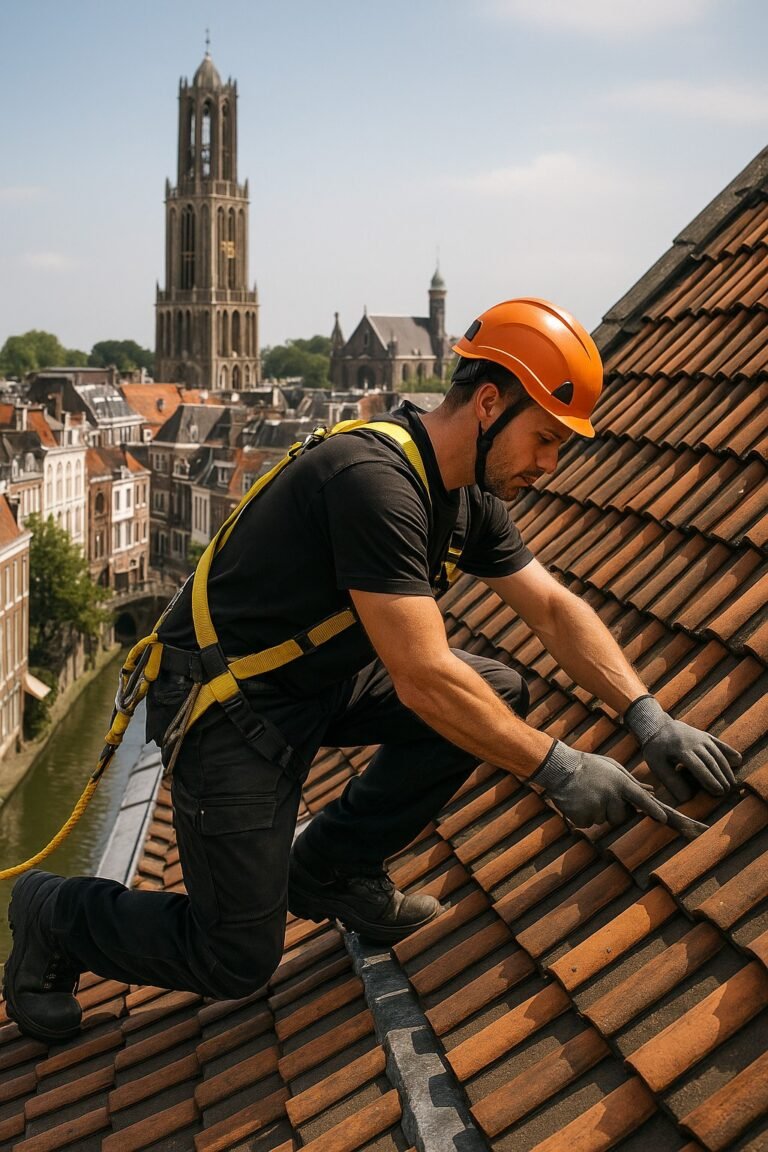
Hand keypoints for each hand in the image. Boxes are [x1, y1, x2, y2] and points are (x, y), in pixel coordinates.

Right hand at [531, 739, 668, 828]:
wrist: (559, 768)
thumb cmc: (588, 766)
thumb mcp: (612, 767)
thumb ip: (632, 781)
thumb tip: (652, 791)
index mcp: (619, 782)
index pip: (641, 799)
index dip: (653, 810)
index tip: (664, 819)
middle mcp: (610, 795)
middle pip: (620, 817)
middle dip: (613, 811)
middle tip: (601, 795)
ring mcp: (595, 807)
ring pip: (603, 820)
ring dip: (597, 812)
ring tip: (586, 795)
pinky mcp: (582, 817)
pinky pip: (589, 824)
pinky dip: (584, 816)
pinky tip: (578, 802)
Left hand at [625, 696, 740, 801]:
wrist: (658, 726)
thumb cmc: (656, 750)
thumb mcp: (657, 765)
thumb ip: (670, 781)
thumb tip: (686, 799)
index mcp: (680, 749)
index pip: (698, 767)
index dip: (709, 780)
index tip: (718, 792)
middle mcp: (693, 741)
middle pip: (710, 761)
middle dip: (720, 777)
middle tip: (727, 791)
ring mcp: (700, 737)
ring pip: (717, 753)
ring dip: (726, 768)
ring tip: (732, 783)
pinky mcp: (704, 735)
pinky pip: (719, 743)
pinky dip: (729, 751)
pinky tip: (738, 760)